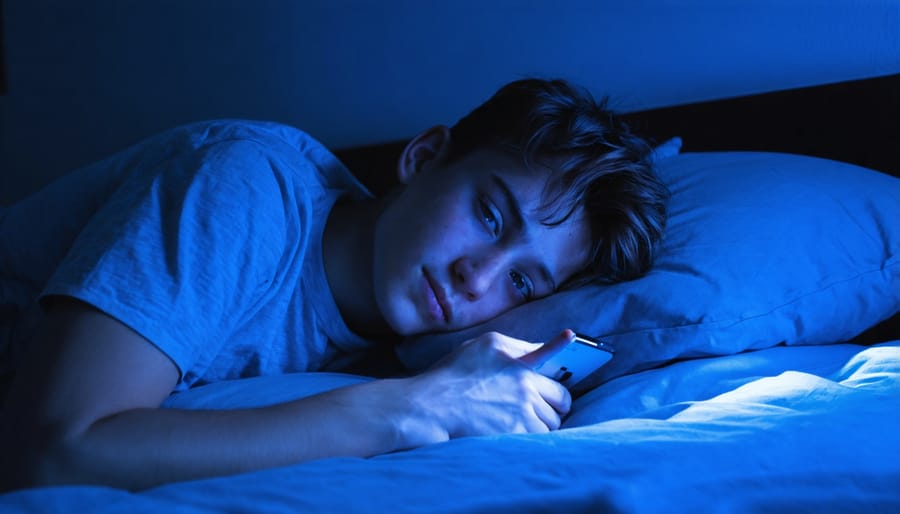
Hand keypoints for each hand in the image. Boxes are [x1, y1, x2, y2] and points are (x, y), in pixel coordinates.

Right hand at [396, 330, 574, 446]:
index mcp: (519, 364)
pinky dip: (533, 437)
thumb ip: (516, 346)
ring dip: (543, 423)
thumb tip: (540, 348)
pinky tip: (517, 433)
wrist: (432, 405)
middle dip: (554, 405)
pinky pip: (539, 438)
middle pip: (560, 400)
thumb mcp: (483, 346)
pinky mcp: (515, 432)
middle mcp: (525, 386)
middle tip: (543, 407)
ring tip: (522, 421)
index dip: (560, 359)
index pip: (551, 362)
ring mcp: (521, 411)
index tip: (569, 338)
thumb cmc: (452, 374)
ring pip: (551, 422)